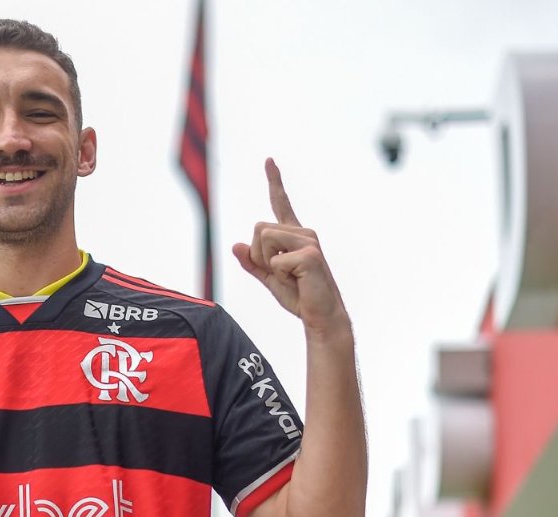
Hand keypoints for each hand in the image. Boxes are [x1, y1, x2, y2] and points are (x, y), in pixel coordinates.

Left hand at [233, 158, 348, 335]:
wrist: (321, 316)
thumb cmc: (299, 296)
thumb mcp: (269, 279)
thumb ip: (253, 263)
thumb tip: (236, 245)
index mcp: (293, 235)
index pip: (281, 203)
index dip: (274, 181)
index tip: (269, 160)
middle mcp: (304, 232)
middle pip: (258, 229)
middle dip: (259, 255)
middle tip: (281, 274)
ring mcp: (309, 241)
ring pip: (264, 240)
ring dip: (268, 264)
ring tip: (291, 276)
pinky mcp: (311, 254)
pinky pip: (275, 261)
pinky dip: (279, 276)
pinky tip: (299, 281)